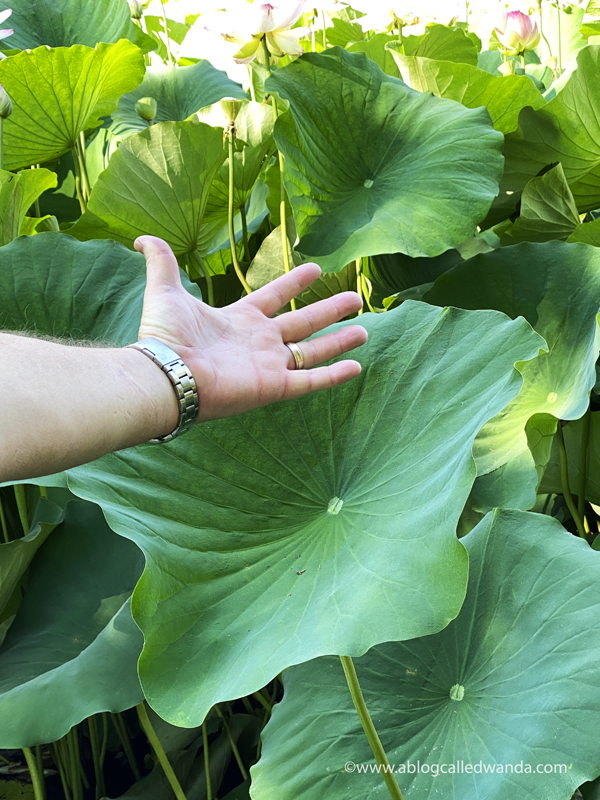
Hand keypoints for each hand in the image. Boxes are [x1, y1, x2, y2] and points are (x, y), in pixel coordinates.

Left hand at [135, 237, 368, 421]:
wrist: (166, 373)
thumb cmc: (165, 335)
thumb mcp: (165, 291)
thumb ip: (161, 263)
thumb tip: (142, 238)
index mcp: (240, 319)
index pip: (274, 297)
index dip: (294, 283)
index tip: (316, 269)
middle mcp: (259, 342)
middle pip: (303, 323)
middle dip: (330, 311)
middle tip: (355, 299)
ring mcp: (269, 366)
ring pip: (313, 351)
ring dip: (339, 341)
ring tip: (364, 330)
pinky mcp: (274, 387)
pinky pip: (311, 380)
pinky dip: (334, 375)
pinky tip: (356, 366)